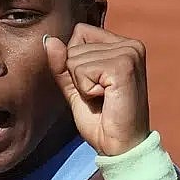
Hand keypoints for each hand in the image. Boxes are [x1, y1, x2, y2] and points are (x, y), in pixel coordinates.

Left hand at [44, 24, 149, 155]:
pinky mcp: (124, 66)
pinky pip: (81, 70)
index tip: (94, 85)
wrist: (119, 146)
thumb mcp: (75, 87)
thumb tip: (48, 39)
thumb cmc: (100, 119)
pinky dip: (86, 90)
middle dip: (77, 76)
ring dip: (82, 85)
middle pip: (74, 47)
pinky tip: (105, 99)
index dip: (75, 63)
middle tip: (99, 96)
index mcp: (123, 45)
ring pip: (75, 59)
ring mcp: (129, 53)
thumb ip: (62, 64)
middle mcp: (130, 44)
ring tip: (103, 98)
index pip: (80, 33)